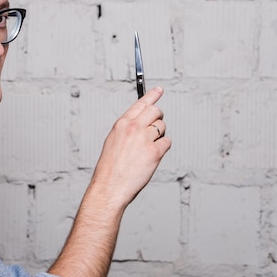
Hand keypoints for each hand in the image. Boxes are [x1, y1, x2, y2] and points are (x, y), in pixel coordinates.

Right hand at [90, 86, 171, 210]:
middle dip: (159, 117)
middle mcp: (133, 128)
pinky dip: (162, 148)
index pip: (140, 104)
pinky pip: (166, 142)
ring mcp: (144, 139)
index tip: (159, 90)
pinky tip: (152, 156)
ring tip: (148, 148)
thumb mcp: (113, 141)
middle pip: (155, 112)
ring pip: (162, 127)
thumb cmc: (110, 167)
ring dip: (159, 135)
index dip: (152, 95)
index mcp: (121, 124)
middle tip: (157, 123)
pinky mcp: (154, 152)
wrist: (109, 186)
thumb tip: (143, 124)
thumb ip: (127, 130)